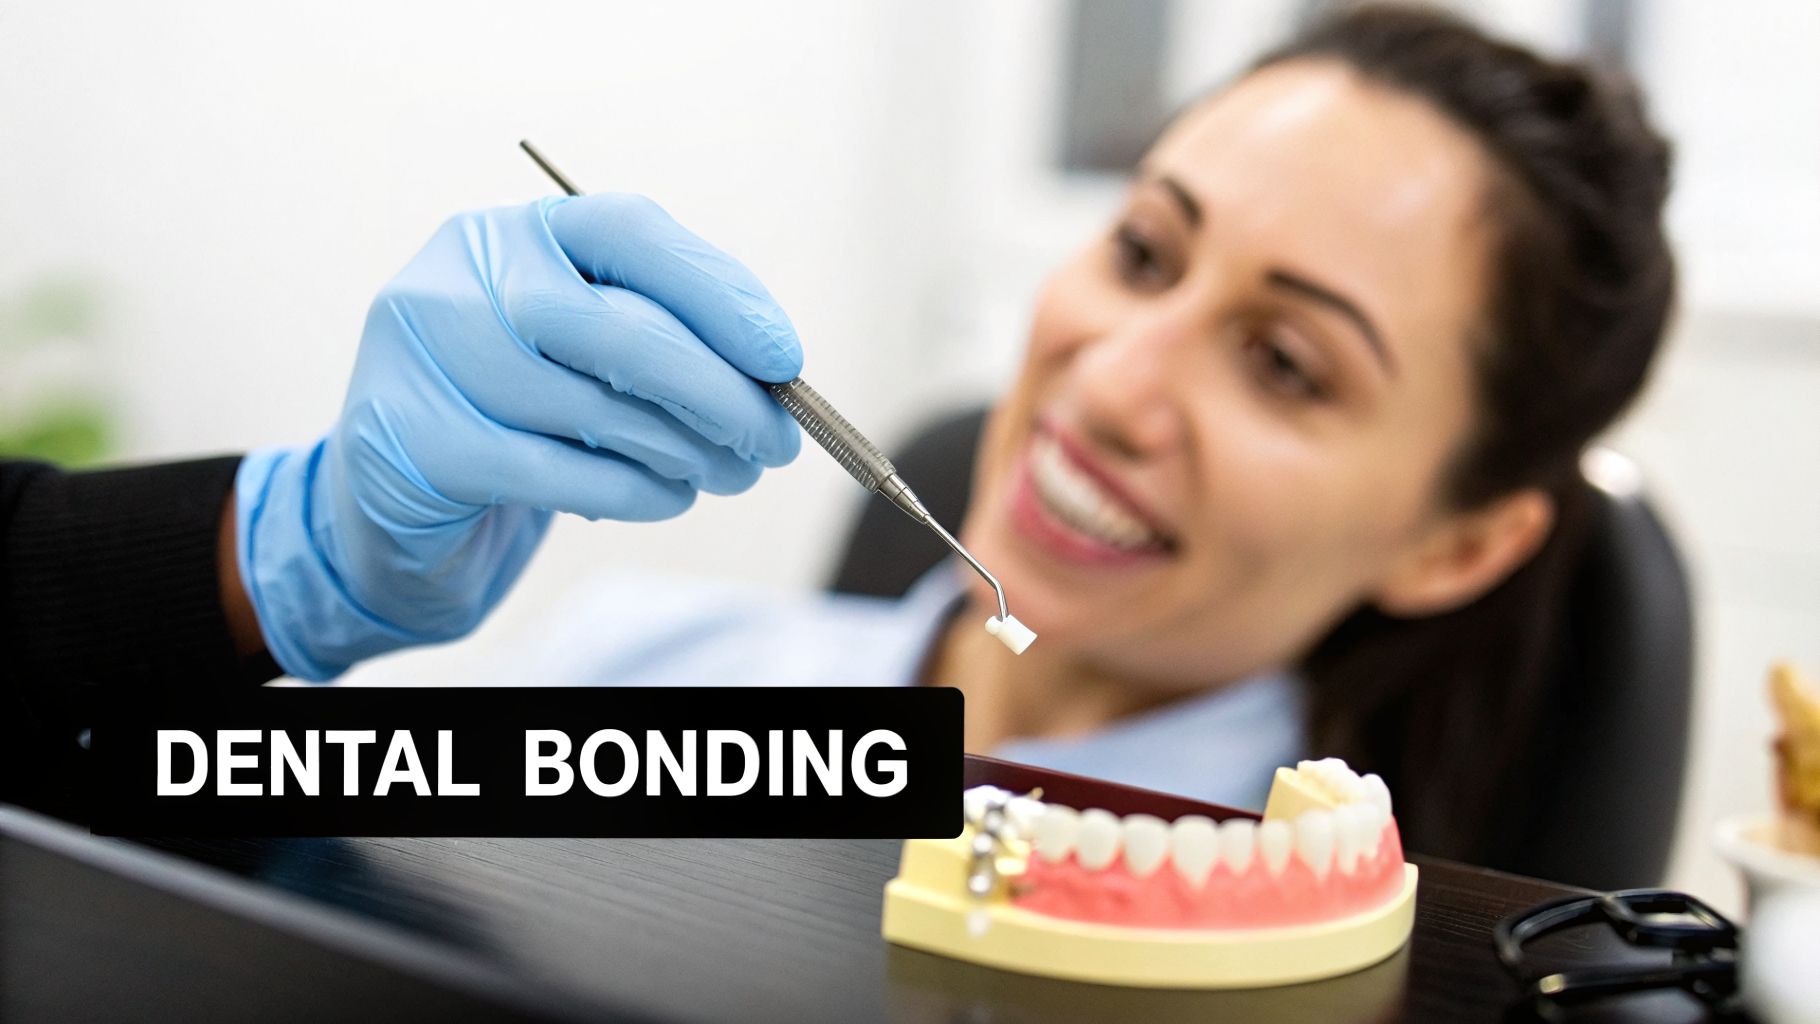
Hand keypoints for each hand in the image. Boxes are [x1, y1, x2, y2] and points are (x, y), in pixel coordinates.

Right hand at [235, 195, 802, 679]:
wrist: (388, 514)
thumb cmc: (516, 421)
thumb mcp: (582, 360)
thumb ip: (662, 341)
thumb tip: (775, 375)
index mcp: (509, 234)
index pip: (630, 232)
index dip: (719, 291)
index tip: (785, 356)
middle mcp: (458, 278)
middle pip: (620, 327)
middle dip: (720, 391)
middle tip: (780, 443)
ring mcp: (424, 358)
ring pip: (595, 407)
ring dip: (686, 450)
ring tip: (729, 473)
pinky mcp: (412, 445)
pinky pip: (558, 471)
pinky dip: (636, 491)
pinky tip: (669, 497)